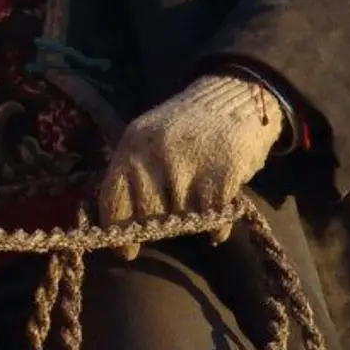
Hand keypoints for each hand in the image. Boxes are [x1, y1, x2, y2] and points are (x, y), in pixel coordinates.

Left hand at [95, 74, 283, 251]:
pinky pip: (213, 219)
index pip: (114, 198)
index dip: (118, 231)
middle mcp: (155, 154)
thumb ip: (135, 175)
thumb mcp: (151, 139)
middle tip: (174, 217)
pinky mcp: (222, 174)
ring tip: (199, 202)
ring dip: (191, 222)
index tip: (128, 252)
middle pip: (148, 217)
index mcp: (132, 145)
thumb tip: (121, 230)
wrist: (235, 96)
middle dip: (160, 225)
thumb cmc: (188, 127)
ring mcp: (189, 164)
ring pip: (182, 220)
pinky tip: (219, 209)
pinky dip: (217, 224)